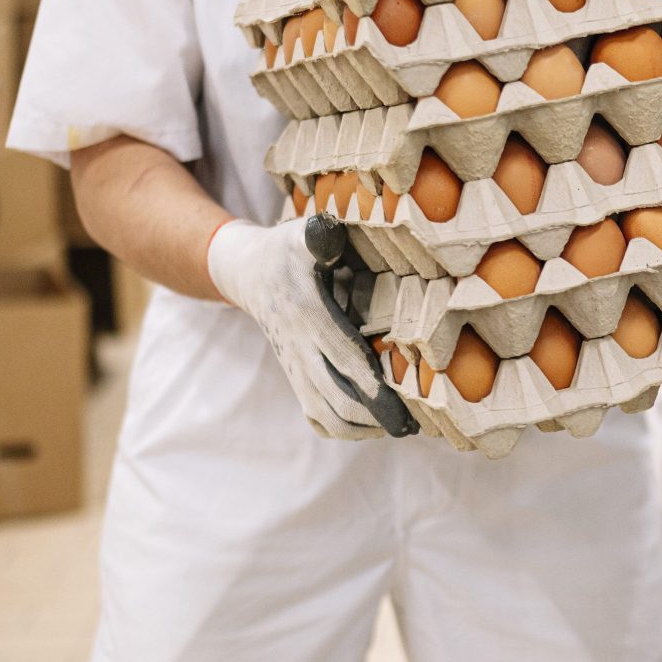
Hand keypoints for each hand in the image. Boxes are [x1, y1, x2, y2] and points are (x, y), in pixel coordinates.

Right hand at [207, 214, 417, 439]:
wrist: (248, 273)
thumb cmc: (286, 250)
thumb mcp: (301, 234)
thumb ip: (319, 236)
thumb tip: (329, 233)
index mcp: (308, 314)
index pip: (345, 360)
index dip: (375, 389)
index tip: (404, 409)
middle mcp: (299, 347)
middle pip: (337, 398)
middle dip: (377, 417)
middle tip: (413, 426)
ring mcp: (295, 366)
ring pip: (325, 415)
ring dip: (361, 428)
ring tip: (395, 426)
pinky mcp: (295, 376)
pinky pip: (315, 415)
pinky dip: (341, 428)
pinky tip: (368, 424)